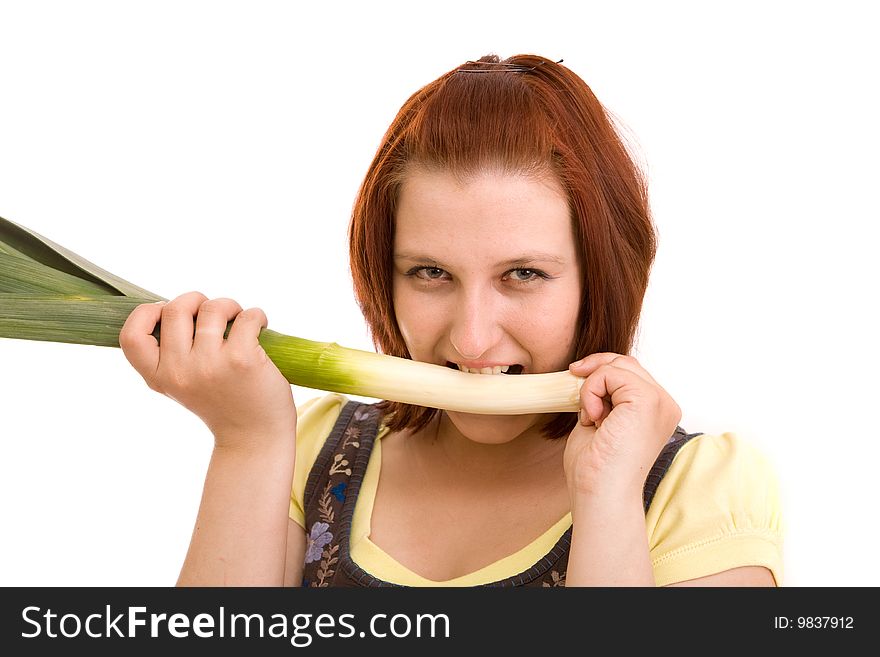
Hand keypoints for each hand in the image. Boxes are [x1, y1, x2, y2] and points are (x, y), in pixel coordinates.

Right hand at [119, 291, 296, 448]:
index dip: (145, 313)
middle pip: (175, 308)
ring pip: (212, 308)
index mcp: (159, 377)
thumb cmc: (221, 402)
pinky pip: (246, 317)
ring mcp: (210, 364)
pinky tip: (260, 327)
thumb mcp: (182, 384)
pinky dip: (256, 316)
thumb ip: (171, 353)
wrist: (254, 437)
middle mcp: (180, 371)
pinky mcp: (242, 359)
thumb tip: (174, 304)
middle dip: (196, 300)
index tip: (166, 310)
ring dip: (229, 306)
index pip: (131, 337)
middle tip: (213, 313)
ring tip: (239, 319)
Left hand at [563, 353, 680, 498]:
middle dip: (595, 371)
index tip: (576, 383)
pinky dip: (592, 390)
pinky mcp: (647, 400)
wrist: (601, 495)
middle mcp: (665, 405)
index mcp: (656, 411)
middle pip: (627, 363)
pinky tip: (593, 417)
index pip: (631, 373)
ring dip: (592, 385)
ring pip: (619, 365)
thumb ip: (602, 397)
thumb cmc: (595, 469)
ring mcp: (660, 402)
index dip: (601, 373)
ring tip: (590, 416)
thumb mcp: (599, 421)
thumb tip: (585, 373)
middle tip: (576, 392)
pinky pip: (611, 374)